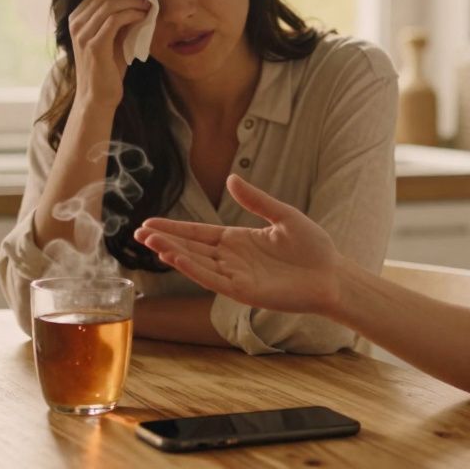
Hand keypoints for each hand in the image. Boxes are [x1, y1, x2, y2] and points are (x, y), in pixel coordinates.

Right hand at [67, 0, 151, 106]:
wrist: (98, 96)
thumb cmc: (108, 68)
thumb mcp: (113, 37)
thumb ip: (120, 18)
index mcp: (77, 18)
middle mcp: (76, 23)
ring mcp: (83, 34)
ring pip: (110, 4)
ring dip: (133, 0)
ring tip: (148, 4)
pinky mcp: (94, 45)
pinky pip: (114, 20)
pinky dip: (132, 14)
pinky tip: (143, 16)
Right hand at [135, 175, 343, 314]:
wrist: (332, 275)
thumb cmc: (312, 247)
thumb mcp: (282, 215)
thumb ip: (256, 199)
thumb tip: (230, 178)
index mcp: (238, 239)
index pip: (198, 233)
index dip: (174, 228)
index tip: (149, 223)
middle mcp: (232, 259)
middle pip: (191, 248)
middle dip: (165, 241)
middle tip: (138, 233)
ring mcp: (236, 276)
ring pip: (197, 263)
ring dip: (174, 254)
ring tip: (150, 242)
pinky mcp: (244, 292)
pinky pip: (213, 279)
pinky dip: (194, 269)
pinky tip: (177, 259)